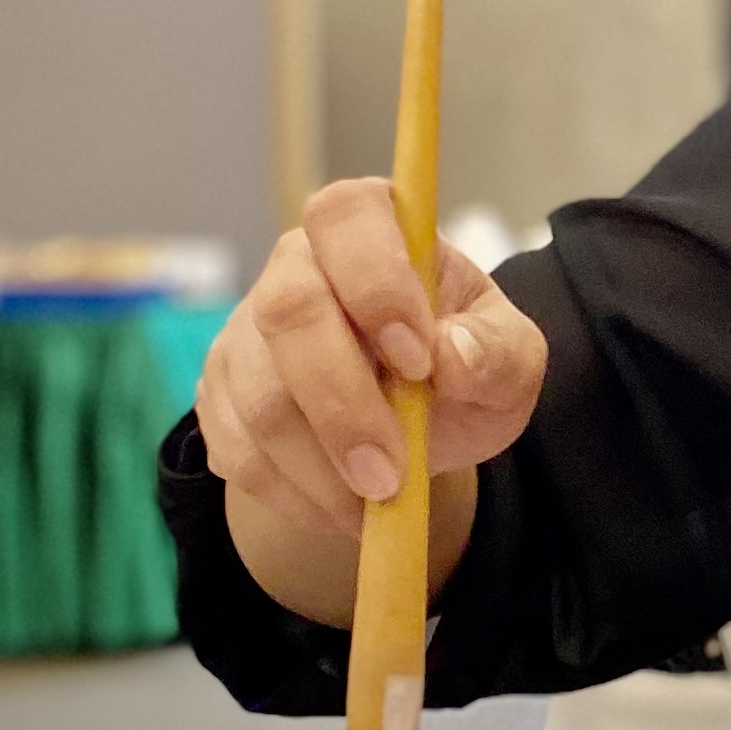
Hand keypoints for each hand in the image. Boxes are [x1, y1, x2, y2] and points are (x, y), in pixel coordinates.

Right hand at [199, 178, 545, 539]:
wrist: (418, 428)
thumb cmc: (463, 369)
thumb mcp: (510, 359)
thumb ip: (498, 350)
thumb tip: (454, 355)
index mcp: (370, 226)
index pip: (348, 219)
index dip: (376, 284)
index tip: (419, 361)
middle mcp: (295, 265)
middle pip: (289, 313)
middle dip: (343, 406)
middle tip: (390, 474)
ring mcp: (246, 330)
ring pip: (258, 396)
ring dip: (320, 467)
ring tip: (379, 501)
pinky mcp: (220, 396)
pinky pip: (237, 449)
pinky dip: (293, 495)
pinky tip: (342, 510)